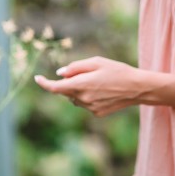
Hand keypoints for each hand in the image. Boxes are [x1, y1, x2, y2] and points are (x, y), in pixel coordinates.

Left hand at [34, 56, 149, 117]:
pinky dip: (87, 97)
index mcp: (81, 85)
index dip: (44, 84)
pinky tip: (102, 91)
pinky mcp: (97, 113)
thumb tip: (60, 73)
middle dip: (68, 82)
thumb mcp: (96, 62)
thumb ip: (75, 67)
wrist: (137, 88)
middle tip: (85, 73)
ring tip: (98, 82)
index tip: (37, 78)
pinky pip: (84, 104)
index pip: (55, 88)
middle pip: (66, 91)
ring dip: (78, 90)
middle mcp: (83, 99)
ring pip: (74, 98)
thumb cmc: (117, 71)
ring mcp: (90, 108)